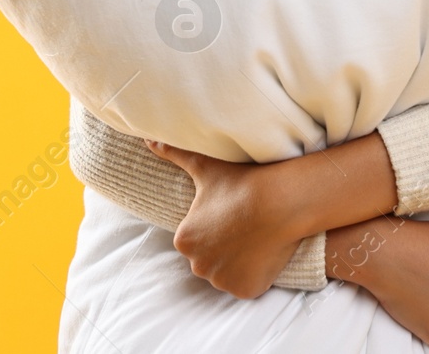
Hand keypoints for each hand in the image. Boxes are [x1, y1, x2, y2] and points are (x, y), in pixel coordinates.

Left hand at [144, 139, 305, 298]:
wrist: (280, 201)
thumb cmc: (241, 183)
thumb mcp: (204, 165)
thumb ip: (174, 154)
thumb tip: (148, 139)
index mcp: (184, 240)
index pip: (196, 239)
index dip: (215, 226)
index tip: (231, 213)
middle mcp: (198, 265)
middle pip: (210, 259)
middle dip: (224, 247)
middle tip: (245, 226)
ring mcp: (222, 280)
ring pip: (228, 273)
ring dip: (238, 262)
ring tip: (255, 238)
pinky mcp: (245, 290)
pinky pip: (247, 285)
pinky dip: (254, 275)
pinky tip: (263, 254)